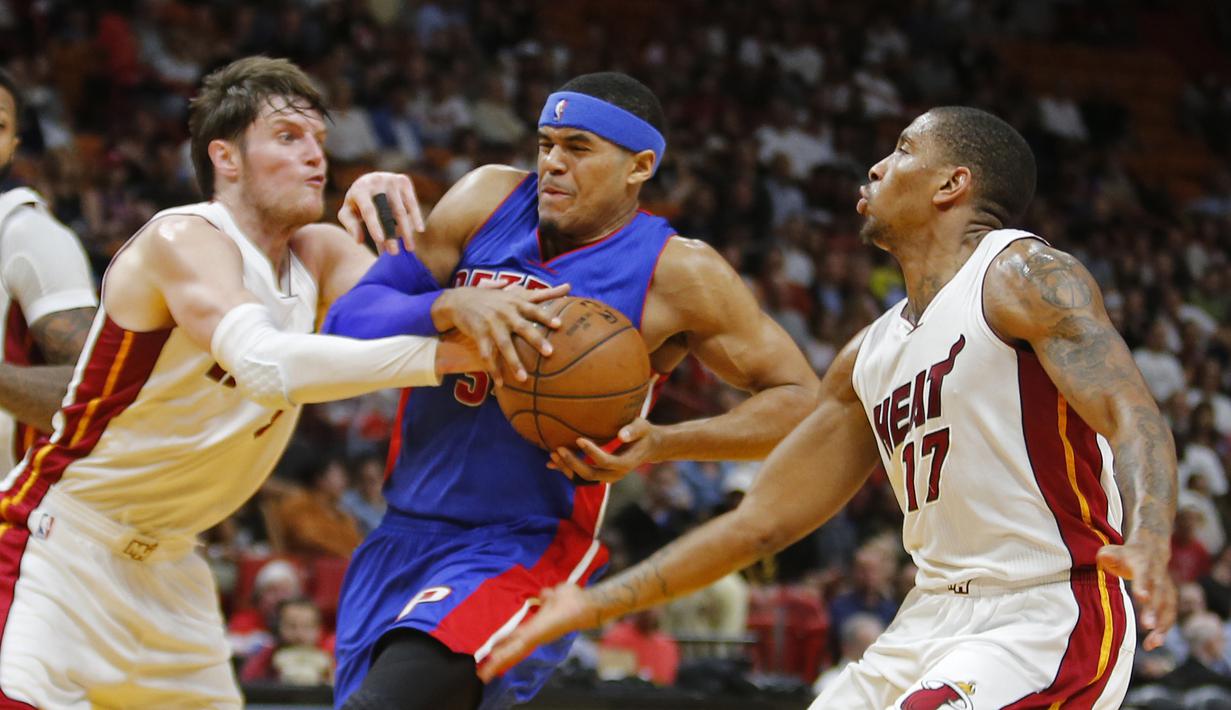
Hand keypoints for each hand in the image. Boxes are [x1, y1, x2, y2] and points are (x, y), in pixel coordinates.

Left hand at [338, 172, 423, 253]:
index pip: (369, 210)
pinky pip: (412, 202)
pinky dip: (416, 216)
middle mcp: (376, 181)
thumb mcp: (348, 212)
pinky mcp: (404, 181)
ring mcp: (391, 180)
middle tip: (395, 253)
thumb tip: (359, 240)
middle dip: (391, 234)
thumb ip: (351, 226)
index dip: (375, 226)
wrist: (369, 180)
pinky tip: (420, 230)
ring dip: (406, 230)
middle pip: (387, 213)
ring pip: (401, 210)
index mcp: (360, 190)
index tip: (381, 241)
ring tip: (409, 248)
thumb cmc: (357, 203)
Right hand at [435, 283, 570, 385]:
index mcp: (516, 303)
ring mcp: (491, 324)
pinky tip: (499, 383)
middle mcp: (505, 313)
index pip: (534, 309)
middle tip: (549, 352)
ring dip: (514, 362)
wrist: (459, 300)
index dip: (546, 316)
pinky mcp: (478, 334)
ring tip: (523, 378)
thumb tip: (569, 286)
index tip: (559, 324)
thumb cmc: (493, 298)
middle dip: (536, 340)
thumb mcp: (515, 292)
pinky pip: (487, 355)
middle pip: (522, 327)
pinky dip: (493, 370)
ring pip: (504, 345)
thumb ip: (542, 293)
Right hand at [478, 583, 594, 682]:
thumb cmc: (572, 599)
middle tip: (482, 672)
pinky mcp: (534, 637)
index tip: (491, 652)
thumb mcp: (554, 595)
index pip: (516, 639)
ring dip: (496, 662)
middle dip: (497, 660)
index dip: (504, 646)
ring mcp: (533, 638)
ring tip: (482, 674)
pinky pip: (515, 649)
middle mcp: (533, 635)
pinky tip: (493, 666)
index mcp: (535, 627)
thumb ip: (547, 596)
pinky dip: (503, 658)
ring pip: (511, 653)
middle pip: (511, 650)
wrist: (583, 605)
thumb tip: (543, 594)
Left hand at [547, 418, 658, 483]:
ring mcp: (606, 477)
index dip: (591, 452)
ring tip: (553, 454)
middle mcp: (615, 474)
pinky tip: (551, 463)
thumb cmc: (644, 433)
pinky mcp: (599, 475)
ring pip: (582, 479)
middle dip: (573, 463)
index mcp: (626, 463)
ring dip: (566, 468)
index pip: (606, 461)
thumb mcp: (643, 427)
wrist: (648, 447)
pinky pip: (580, 477)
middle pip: (590, 474)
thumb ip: (633, 430)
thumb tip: (621, 435)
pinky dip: (566, 470)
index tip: (578, 438)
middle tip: (559, 449)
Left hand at [1096, 533, 1176, 649]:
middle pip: (1158, 595)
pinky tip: (1154, 643)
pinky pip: (1169, 615)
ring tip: (1153, 644)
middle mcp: (1158, 577)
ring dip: (1162, 626)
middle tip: (1148, 626)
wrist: (1151, 548)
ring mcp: (1166, 588)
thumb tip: (1104, 558)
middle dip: (1154, 611)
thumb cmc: (1125, 554)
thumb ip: (1107, 556)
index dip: (1143, 586)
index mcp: (1143, 564)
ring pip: (1168, 608)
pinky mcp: (1170, 598)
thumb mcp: (1112, 551)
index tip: (1142, 598)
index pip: (1144, 575)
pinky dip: (1164, 630)